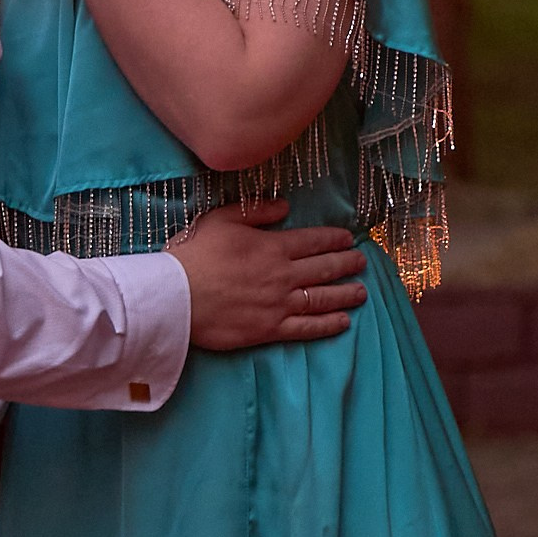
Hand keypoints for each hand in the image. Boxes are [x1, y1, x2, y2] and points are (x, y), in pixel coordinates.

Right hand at [173, 204, 367, 350]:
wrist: (175, 297)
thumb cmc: (193, 255)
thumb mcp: (221, 219)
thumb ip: (256, 211)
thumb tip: (285, 206)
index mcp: (272, 247)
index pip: (313, 241)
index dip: (335, 239)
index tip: (349, 239)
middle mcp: (283, 275)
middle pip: (324, 268)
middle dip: (347, 264)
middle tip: (362, 262)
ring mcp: (279, 304)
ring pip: (322, 298)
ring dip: (346, 294)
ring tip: (361, 292)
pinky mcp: (270, 330)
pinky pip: (307, 328)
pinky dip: (328, 324)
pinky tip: (343, 322)